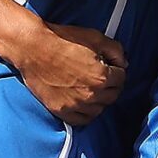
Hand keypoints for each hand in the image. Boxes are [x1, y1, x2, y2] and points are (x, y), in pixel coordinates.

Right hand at [5, 20, 127, 126]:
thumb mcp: (96, 38)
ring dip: (100, 100)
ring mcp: (75, 104)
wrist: (34, 48)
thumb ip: (116, 50)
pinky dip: (87, 113)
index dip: (118, 70)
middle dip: (112, 85)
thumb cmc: (63, 41)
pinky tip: (85, 104)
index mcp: (101, 76)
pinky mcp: (61, 110)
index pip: (121, 78)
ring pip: (99, 109)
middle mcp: (91, 94)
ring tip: (94, 89)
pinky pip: (82, 120)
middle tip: (105, 78)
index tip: (112, 67)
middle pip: (113, 95)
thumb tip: (123, 63)